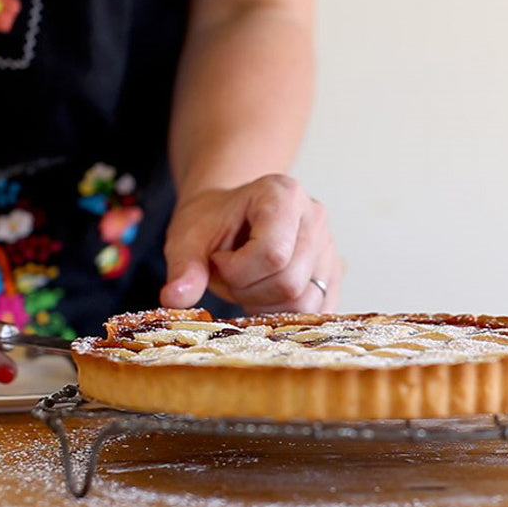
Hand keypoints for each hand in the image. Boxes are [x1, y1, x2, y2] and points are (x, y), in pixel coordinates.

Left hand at [160, 174, 341, 313]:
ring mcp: (329, 246)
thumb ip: (183, 267)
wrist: (228, 216)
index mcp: (282, 194)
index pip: (272, 253)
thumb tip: (174, 299)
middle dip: (248, 290)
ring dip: (265, 304)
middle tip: (229, 274)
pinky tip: (264, 294)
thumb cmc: (210, 222)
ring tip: (247, 282)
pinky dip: (284, 312)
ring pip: (304, 302)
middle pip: (289, 282)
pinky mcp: (333, 273)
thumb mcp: (187, 239)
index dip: (237, 270)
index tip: (218, 258)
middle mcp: (315, 216)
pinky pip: (317, 311)